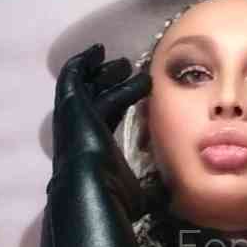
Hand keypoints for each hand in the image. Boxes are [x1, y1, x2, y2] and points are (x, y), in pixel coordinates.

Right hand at [52, 43, 151, 218]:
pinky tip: (98, 50)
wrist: (91, 188)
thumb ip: (154, 188)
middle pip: (94, 96)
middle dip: (108, 79)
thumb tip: (175, 196)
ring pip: (86, 85)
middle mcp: (80, 130)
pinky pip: (73, 77)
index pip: (106, 115)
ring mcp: (73, 117)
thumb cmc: (115, 195)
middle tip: (126, 66)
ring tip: (120, 60)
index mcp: (95, 146)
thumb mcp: (141, 190)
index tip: (137, 87)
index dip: (119, 99)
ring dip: (101, 71)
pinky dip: (82, 62)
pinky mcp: (71, 105)